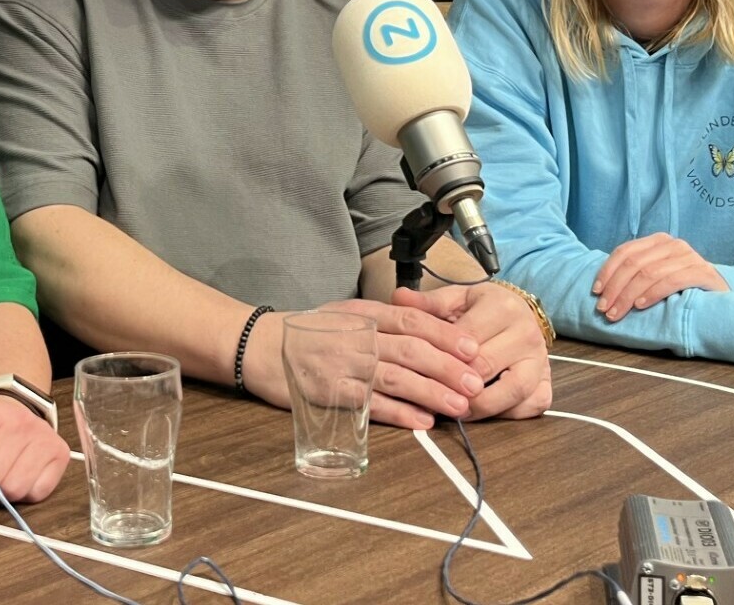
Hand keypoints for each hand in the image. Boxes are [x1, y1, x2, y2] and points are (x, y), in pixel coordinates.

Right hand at [247, 300, 486, 430]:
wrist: (258, 345)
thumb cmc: (308, 332)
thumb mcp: (345, 315)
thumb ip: (383, 323)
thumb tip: (430, 334)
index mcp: (363, 313)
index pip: (412, 320)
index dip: (445, 334)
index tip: (473, 348)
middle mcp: (356, 336)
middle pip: (410, 350)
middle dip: (448, 367)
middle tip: (475, 382)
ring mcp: (342, 364)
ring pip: (395, 377)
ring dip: (431, 392)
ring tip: (459, 406)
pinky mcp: (329, 391)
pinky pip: (370, 403)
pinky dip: (398, 412)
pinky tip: (422, 420)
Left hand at [397, 284, 551, 419]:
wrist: (518, 314)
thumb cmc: (481, 310)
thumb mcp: (455, 300)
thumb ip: (428, 303)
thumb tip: (398, 297)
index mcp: (503, 307)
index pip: (467, 339)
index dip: (440, 358)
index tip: (417, 370)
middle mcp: (527, 333)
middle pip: (485, 367)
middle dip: (454, 385)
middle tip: (428, 395)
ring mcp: (540, 361)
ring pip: (511, 392)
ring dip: (479, 406)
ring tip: (453, 408)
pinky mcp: (546, 383)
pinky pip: (529, 407)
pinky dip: (505, 415)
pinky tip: (480, 412)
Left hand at [593, 233, 728, 320]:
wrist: (722, 295)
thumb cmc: (683, 287)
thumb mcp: (656, 275)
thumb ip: (636, 274)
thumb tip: (602, 290)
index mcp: (658, 241)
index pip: (625, 251)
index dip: (607, 271)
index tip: (595, 292)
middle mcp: (673, 244)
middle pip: (634, 264)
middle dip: (615, 288)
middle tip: (603, 309)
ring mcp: (689, 257)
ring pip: (649, 273)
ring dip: (628, 296)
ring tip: (617, 313)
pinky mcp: (702, 272)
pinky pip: (671, 281)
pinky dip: (652, 293)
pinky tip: (640, 306)